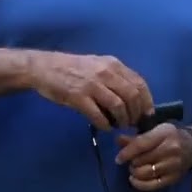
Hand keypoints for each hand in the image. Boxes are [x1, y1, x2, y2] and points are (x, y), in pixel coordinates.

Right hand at [26, 51, 153, 129]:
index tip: (147, 113)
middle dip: (136, 113)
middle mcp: (106, 73)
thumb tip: (133, 96)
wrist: (44, 67)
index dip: (147, 101)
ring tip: (120, 126)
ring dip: (122, 120)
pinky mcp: (78, 97)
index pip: (139, 83)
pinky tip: (105, 127)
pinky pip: (97, 114)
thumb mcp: (99, 65)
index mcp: (114, 65)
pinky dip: (105, 124)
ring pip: (118, 105)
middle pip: (132, 96)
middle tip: (133, 123)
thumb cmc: (73, 68)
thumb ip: (116, 77)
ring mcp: (92, 85)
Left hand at [115, 123, 191, 191]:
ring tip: (134, 169)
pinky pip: (152, 185)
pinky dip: (140, 184)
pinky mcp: (174, 178)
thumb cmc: (171, 137)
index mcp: (165, 133)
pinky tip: (135, 179)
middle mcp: (171, 149)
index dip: (127, 152)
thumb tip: (118, 140)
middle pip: (141, 160)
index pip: (141, 144)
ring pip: (145, 173)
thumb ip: (137, 137)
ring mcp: (174, 165)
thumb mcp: (157, 131)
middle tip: (131, 162)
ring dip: (135, 172)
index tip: (119, 158)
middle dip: (132, 162)